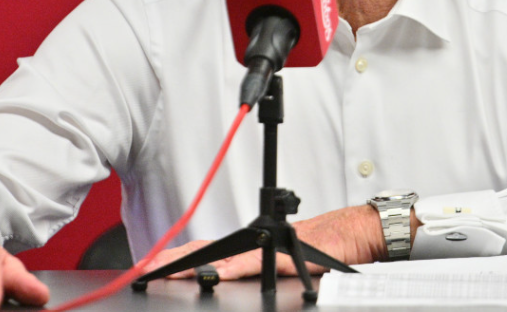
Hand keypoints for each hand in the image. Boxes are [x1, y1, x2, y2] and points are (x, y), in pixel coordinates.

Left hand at [146, 204, 388, 279]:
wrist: (356, 232)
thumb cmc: (326, 245)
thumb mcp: (287, 258)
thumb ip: (261, 266)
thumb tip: (230, 275)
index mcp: (256, 245)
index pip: (211, 249)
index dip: (181, 256)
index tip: (155, 264)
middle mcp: (259, 241)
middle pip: (210, 248)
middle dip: (178, 258)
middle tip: (149, 267)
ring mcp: (272, 246)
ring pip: (227, 254)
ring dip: (198, 262)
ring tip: (171, 270)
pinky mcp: (289, 254)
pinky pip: (257, 262)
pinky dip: (236, 268)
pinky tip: (218, 273)